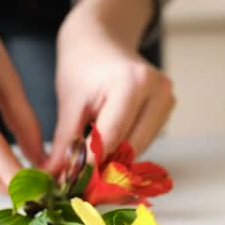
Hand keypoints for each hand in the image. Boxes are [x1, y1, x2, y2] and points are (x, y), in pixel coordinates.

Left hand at [47, 9, 174, 173]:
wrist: (102, 38)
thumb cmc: (83, 65)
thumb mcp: (69, 102)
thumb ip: (65, 142)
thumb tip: (55, 177)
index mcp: (132, 83)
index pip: (112, 137)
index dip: (91, 165)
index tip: (71, 184)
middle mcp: (158, 91)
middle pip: (131, 147)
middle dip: (104, 169)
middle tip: (79, 186)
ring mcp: (167, 99)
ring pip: (140, 148)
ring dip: (116, 163)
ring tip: (89, 172)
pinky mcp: (168, 107)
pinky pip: (146, 140)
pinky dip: (125, 151)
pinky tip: (106, 155)